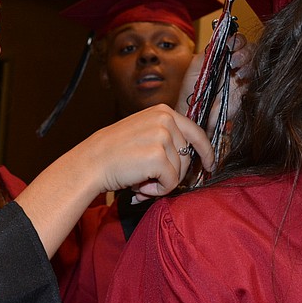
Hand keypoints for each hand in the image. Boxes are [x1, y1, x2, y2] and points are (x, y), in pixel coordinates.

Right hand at [16, 104, 213, 255]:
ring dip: (163, 183)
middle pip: (188, 156)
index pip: (196, 132)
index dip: (206, 151)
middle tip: (150, 180)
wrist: (91, 162)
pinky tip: (141, 186)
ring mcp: (163, 136)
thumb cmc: (115, 153)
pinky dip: (159, 190)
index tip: (210, 164)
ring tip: (141, 181)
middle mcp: (166, 120)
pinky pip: (172, 182)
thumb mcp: (144, 133)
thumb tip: (194, 157)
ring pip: (180, 171)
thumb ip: (167, 139)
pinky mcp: (159, 156)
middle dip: (174, 174)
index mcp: (163, 112)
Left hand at [176, 33, 253, 135]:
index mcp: (223, 54)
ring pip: (256, 59)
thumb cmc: (193, 89)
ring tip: (236, 71)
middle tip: (232, 60)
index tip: (229, 44)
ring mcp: (243, 75)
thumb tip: (221, 35)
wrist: (196, 112)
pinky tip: (240, 78)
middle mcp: (235, 63)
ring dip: (247, 61)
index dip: (236, 39)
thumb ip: (210, 50)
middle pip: (250, 47)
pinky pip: (257, 76)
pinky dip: (250, 73)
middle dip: (243, 50)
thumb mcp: (197, 64)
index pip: (237, 40)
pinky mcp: (248, 88)